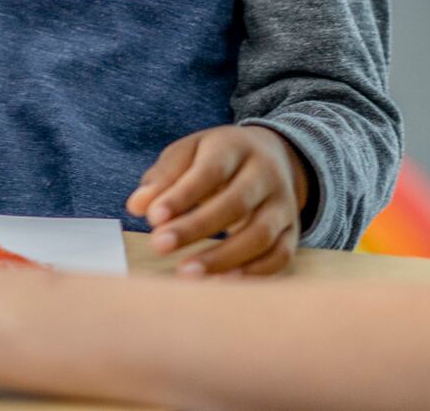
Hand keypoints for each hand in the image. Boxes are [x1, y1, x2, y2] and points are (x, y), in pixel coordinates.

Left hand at [127, 124, 308, 276]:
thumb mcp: (188, 154)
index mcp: (235, 147)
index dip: (182, 196)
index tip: (153, 218)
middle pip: (236, 203)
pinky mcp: (292, 231)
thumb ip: (163, 178)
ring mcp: (283, 204)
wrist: (273, 156)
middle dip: (196, 227)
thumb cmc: (216, 158)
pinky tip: (220, 282)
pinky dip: (252, 273)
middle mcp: (265, 174)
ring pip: (260, 234)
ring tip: (186, 272)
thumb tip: (137, 206)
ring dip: (223, 257)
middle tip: (159, 246)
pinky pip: (279, 256)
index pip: (209, 171)